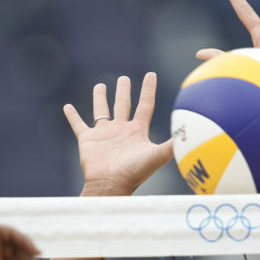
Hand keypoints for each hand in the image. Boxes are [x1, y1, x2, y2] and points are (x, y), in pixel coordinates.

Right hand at [63, 73, 172, 196]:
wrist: (111, 185)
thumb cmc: (135, 172)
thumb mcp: (157, 155)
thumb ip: (173, 143)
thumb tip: (192, 131)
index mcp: (137, 131)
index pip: (145, 105)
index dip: (148, 90)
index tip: (151, 74)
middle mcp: (121, 130)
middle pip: (123, 104)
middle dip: (124, 91)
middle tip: (124, 78)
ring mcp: (104, 134)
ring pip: (101, 110)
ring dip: (100, 98)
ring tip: (100, 85)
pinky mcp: (88, 139)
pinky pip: (78, 124)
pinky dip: (72, 116)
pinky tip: (67, 107)